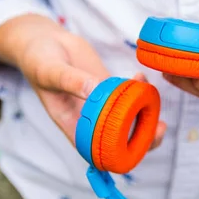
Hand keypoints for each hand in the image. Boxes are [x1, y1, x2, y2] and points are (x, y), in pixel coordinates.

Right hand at [0, 14, 165, 147]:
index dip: (120, 157)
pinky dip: (140, 89)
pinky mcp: (109, 88)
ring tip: (154, 99)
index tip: (139, 148)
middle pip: (121, 140)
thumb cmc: (38, 61)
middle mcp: (90, 119)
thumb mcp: (50, 70)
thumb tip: (95, 90)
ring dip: (148, 114)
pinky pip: (129, 96)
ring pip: (129, 119)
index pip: (98, 152)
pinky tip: (140, 76)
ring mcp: (102, 105)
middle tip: (160, 127)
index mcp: (73, 126)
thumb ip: (71, 81)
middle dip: (145, 138)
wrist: (43, 42)